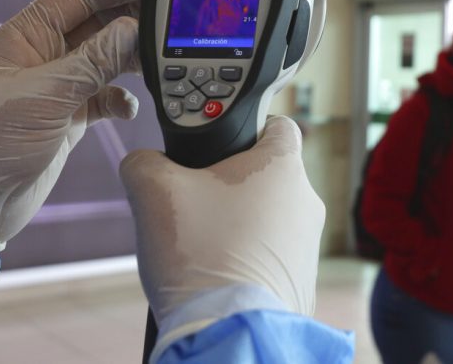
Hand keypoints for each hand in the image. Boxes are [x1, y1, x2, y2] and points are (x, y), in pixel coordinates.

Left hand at [0, 0, 150, 250]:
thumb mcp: (43, 96)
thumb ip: (92, 62)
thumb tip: (133, 29)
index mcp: (26, 37)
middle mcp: (43, 57)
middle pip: (98, 24)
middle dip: (132, 19)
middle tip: (169, 17)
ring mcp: (58, 87)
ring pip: (106, 60)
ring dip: (132, 60)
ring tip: (159, 61)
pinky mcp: (69, 117)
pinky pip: (105, 96)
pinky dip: (121, 99)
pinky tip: (129, 108)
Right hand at [120, 116, 324, 326]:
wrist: (227, 330)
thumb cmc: (200, 254)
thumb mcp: (154, 190)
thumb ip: (144, 161)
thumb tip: (144, 162)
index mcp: (282, 166)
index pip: (278, 123)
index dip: (247, 126)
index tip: (220, 144)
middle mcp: (306, 201)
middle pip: (266, 175)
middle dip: (230, 184)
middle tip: (195, 199)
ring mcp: (308, 243)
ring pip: (268, 216)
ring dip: (237, 222)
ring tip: (201, 242)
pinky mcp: (303, 279)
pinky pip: (271, 254)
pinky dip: (246, 257)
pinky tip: (217, 271)